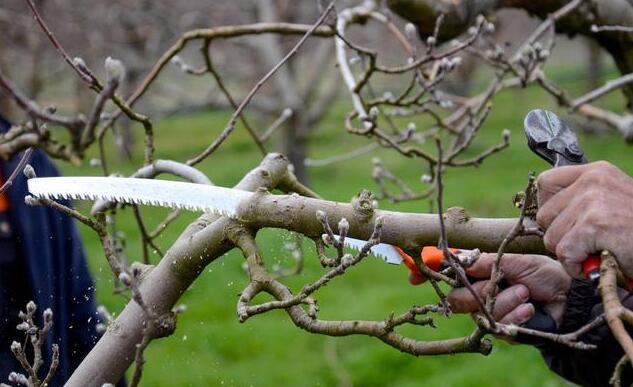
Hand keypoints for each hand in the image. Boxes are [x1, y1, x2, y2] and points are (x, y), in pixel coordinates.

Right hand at [447, 253, 570, 326]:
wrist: (569, 298)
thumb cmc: (544, 275)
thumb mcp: (518, 262)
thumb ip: (489, 261)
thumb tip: (461, 258)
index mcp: (480, 277)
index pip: (454, 281)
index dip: (455, 278)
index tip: (464, 273)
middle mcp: (480, 297)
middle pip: (458, 300)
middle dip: (481, 291)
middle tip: (500, 284)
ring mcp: (490, 315)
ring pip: (481, 313)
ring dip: (505, 301)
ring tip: (526, 293)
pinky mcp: (503, 332)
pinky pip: (498, 326)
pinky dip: (515, 315)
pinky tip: (529, 309)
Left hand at [536, 161, 632, 278]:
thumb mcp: (612, 201)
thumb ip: (581, 200)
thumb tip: (543, 216)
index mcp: (596, 172)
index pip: (545, 183)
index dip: (549, 209)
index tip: (564, 223)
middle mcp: (592, 181)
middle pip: (544, 215)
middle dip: (561, 236)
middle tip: (587, 244)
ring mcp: (592, 201)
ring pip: (551, 237)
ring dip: (570, 253)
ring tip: (597, 252)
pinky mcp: (594, 225)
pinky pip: (564, 253)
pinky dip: (577, 266)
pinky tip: (597, 262)